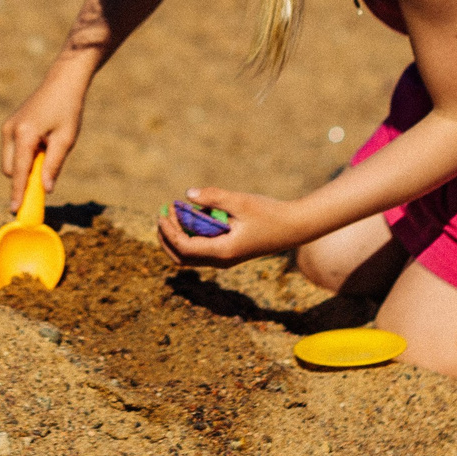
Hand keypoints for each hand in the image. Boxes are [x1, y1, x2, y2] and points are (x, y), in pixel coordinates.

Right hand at [0, 77, 84, 194]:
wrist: (62, 82)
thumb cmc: (68, 109)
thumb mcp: (66, 140)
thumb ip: (53, 166)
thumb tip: (45, 189)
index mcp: (25, 135)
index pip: (19, 172)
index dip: (18, 193)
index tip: (15, 210)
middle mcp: (10, 131)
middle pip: (10, 170)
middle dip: (23, 178)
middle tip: (44, 176)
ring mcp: (8, 127)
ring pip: (9, 161)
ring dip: (24, 166)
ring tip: (47, 150)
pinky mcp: (9, 124)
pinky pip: (12, 150)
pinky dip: (23, 155)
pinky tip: (42, 142)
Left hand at [155, 186, 303, 267]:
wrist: (294, 227)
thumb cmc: (269, 213)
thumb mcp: (241, 201)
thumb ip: (214, 197)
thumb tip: (187, 195)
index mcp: (222, 252)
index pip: (184, 247)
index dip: (169, 231)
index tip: (162, 213)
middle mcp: (220, 261)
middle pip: (182, 258)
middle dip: (167, 238)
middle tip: (162, 215)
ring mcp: (224, 259)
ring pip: (190, 256)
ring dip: (177, 237)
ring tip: (173, 213)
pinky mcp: (228, 253)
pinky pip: (201, 250)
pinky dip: (190, 236)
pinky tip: (193, 215)